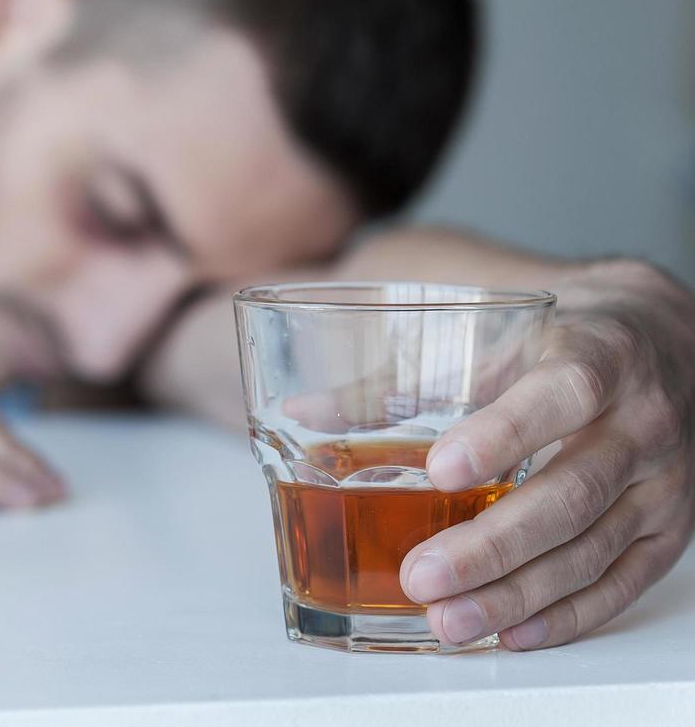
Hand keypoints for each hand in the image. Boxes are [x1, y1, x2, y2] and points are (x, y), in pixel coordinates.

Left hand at [398, 260, 694, 648]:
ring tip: (447, 618)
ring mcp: (665, 481)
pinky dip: (565, 614)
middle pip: (572, 493)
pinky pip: (622, 581)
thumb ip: (403, 376)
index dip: (503, 434)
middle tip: (420, 574)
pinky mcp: (672, 529)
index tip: (439, 470)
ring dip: (516, 593)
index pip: (562, 393)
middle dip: (492, 544)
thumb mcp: (491, 335)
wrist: (664, 341)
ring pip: (592, 549)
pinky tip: (511, 630)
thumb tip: (306, 410)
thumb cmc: (557, 339)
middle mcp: (643, 421)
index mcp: (599, 355)